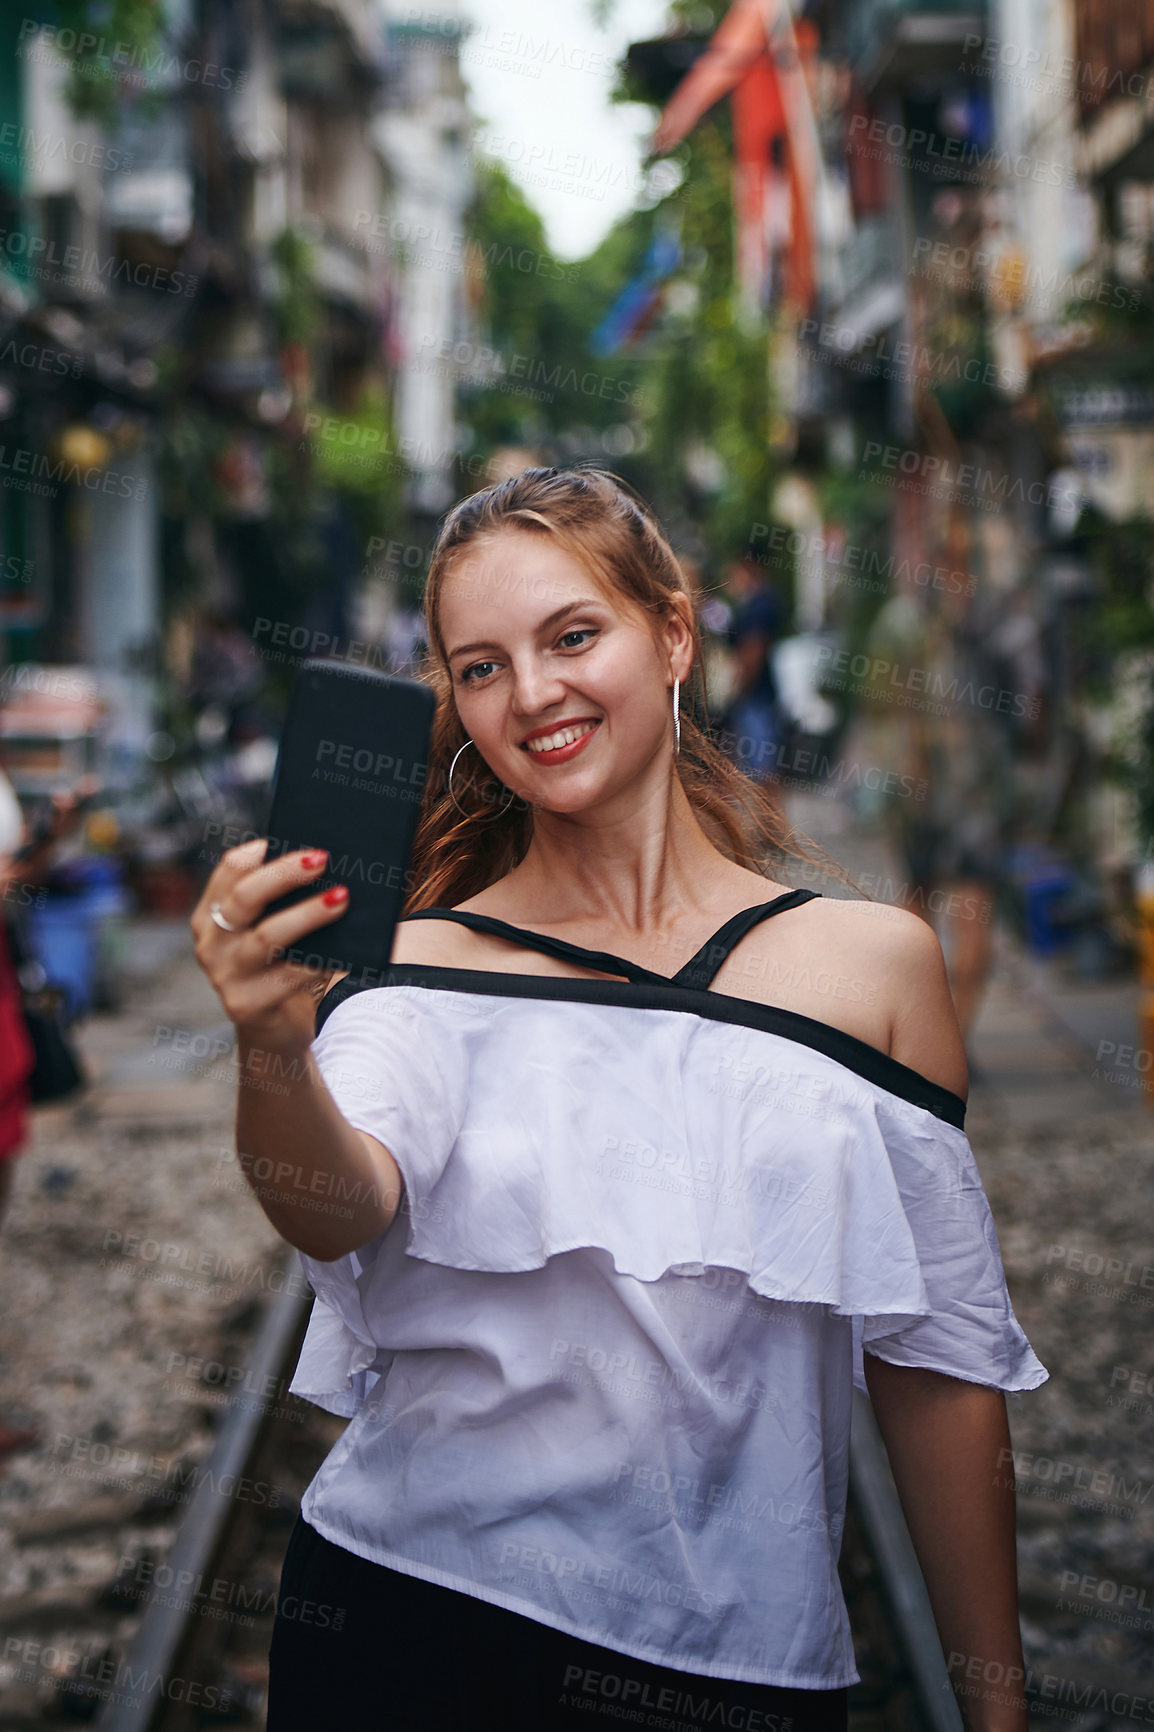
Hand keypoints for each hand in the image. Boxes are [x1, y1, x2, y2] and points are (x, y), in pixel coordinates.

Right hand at [190, 838, 348, 1050]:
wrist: (276, 1031)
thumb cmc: (281, 967)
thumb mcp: (269, 930)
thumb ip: (281, 901)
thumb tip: (324, 861)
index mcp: (212, 914)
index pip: (230, 870)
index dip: (261, 852)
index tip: (293, 839)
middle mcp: (211, 942)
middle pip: (245, 897)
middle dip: (285, 873)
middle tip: (322, 858)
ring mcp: (225, 976)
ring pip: (268, 936)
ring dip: (308, 914)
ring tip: (341, 898)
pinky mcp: (247, 1005)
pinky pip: (289, 976)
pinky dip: (319, 960)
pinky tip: (343, 950)